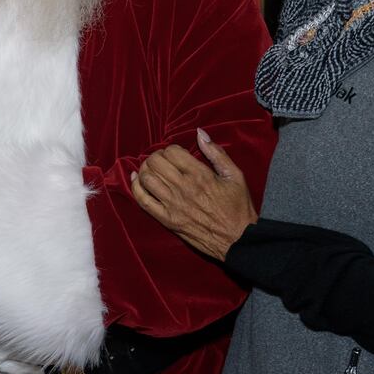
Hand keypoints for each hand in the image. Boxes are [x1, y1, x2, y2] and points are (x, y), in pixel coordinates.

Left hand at [131, 129, 256, 260]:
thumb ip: (217, 153)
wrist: (237, 240)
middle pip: (155, 162)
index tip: (175, 154)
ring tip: (152, 170)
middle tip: (162, 161)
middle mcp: (183, 188)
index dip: (170, 149)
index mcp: (200, 175)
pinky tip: (136, 180)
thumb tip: (200, 133)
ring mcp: (173, 205)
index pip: (171, 152)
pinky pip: (143, 201)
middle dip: (156, 157)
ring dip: (145, 169)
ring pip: (146, 178)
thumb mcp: (235, 176)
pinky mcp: (167, 220)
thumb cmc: (238, 208)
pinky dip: (135, 187)